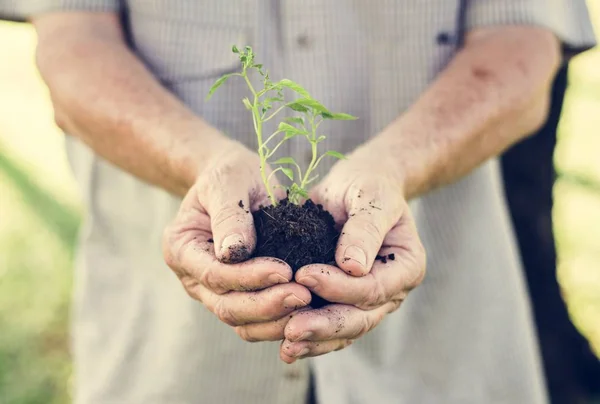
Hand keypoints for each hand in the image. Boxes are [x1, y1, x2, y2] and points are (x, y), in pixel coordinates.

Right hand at [163, 141, 310, 335]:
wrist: (238, 181)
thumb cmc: (231, 175)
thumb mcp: (229, 182)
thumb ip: (230, 215)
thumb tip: (234, 252)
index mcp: (181, 247)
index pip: (213, 273)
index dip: (248, 277)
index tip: (284, 270)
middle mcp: (193, 276)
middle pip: (226, 305)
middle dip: (266, 304)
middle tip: (304, 295)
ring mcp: (214, 292)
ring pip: (242, 321)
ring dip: (276, 319)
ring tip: (309, 304)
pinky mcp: (239, 297)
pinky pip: (258, 320)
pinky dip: (281, 320)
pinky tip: (309, 312)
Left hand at [279, 149, 425, 362]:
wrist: (358, 187)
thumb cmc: (368, 187)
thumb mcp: (371, 197)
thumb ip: (365, 229)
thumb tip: (353, 267)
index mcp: (406, 267)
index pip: (373, 288)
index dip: (339, 287)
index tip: (304, 274)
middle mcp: (390, 291)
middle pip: (359, 319)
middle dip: (324, 325)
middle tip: (292, 329)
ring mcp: (368, 302)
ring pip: (343, 332)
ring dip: (315, 340)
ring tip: (286, 347)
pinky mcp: (343, 303)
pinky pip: (329, 328)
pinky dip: (310, 339)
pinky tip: (286, 347)